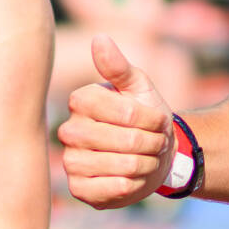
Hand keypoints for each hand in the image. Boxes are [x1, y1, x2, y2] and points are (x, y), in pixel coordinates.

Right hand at [57, 36, 176, 209]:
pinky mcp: (78, 189)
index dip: (152, 120)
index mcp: (81, 100)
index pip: (127, 113)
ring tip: (148, 158)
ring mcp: (71, 161)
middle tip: (157, 142)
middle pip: (127, 141)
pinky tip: (134, 177)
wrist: (154, 153)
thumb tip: (99, 38)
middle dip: (152, 143)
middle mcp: (69, 130)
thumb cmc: (146, 115)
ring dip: (147, 164)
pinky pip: (111, 189)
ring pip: (121, 166)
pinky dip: (133, 185)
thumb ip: (119, 67)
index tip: (159, 120)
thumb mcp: (139, 87)